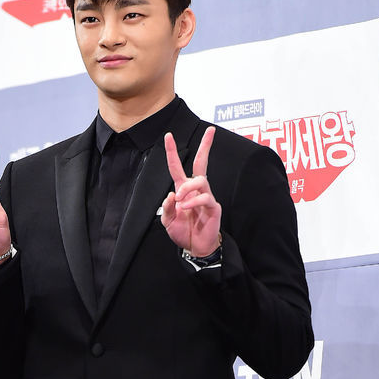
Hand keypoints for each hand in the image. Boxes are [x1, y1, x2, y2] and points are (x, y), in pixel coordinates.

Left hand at [160, 126, 221, 255]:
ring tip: (180, 200)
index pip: (177, 167)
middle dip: (206, 146)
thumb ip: (166, 208)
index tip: (168, 136)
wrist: (195, 247)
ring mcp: (206, 197)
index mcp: (183, 190)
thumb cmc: (183, 232)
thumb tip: (171, 194)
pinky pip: (205, 198)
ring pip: (200, 180)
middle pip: (201, 162)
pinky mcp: (213, 207)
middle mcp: (195, 190)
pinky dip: (193, 201)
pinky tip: (185, 207)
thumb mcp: (167, 221)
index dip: (172, 152)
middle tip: (210, 130)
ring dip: (188, 187)